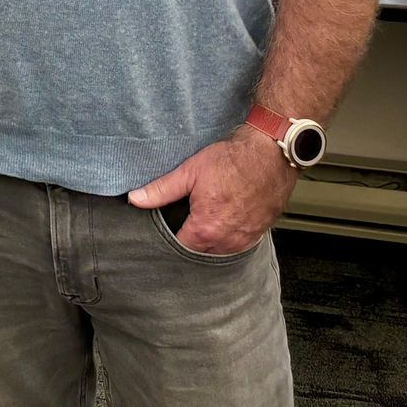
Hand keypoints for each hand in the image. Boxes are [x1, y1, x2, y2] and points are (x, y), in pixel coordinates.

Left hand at [127, 127, 295, 255]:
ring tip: (205, 220)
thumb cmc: (233, 161)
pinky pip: (238, 244)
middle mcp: (227, 240)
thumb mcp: (190, 172)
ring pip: (220, 250)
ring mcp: (245, 239)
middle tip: (184, 221)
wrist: (270, 155)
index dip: (170, 238)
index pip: (180, 247)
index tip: (167, 227)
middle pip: (200, 251)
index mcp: (206, 229)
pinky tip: (224, 220)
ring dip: (210, 240)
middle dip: (190, 240)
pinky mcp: (259, 233)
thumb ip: (161, 190)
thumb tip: (135, 199)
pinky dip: (228, 237)